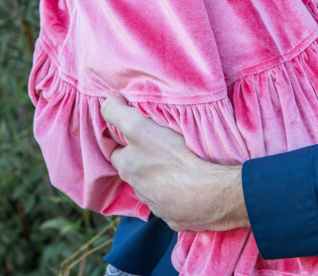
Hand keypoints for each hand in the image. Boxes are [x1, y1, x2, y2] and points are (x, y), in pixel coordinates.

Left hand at [101, 94, 248, 231]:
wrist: (207, 193)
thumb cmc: (173, 156)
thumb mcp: (139, 127)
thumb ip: (118, 113)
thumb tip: (110, 100)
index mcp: (128, 167)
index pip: (116, 152)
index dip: (124, 140)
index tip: (136, 132)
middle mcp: (138, 188)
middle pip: (134, 170)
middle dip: (141, 159)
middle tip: (159, 145)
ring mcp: (157, 205)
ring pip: (151, 187)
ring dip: (158, 177)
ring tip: (176, 164)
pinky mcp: (174, 217)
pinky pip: (171, 203)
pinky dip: (174, 194)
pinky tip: (188, 184)